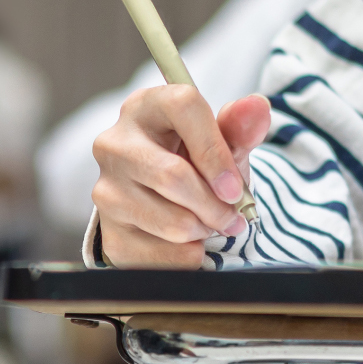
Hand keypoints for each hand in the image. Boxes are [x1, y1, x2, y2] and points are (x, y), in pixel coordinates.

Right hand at [92, 86, 269, 268]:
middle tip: (233, 217)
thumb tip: (256, 106)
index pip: (182, 108)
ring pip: (171, 222)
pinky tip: (187, 241)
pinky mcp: (108, 233)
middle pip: (171, 175)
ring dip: (204, 230)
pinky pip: (161, 257)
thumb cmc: (196, 162)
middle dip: (215, 205)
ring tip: (207, 223)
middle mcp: (114, 143)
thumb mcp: (223, 142)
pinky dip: (188, 256)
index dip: (215, 150)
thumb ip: (242, 126)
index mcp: (145, 107)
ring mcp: (106, 190)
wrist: (166, 202)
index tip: (234, 187)